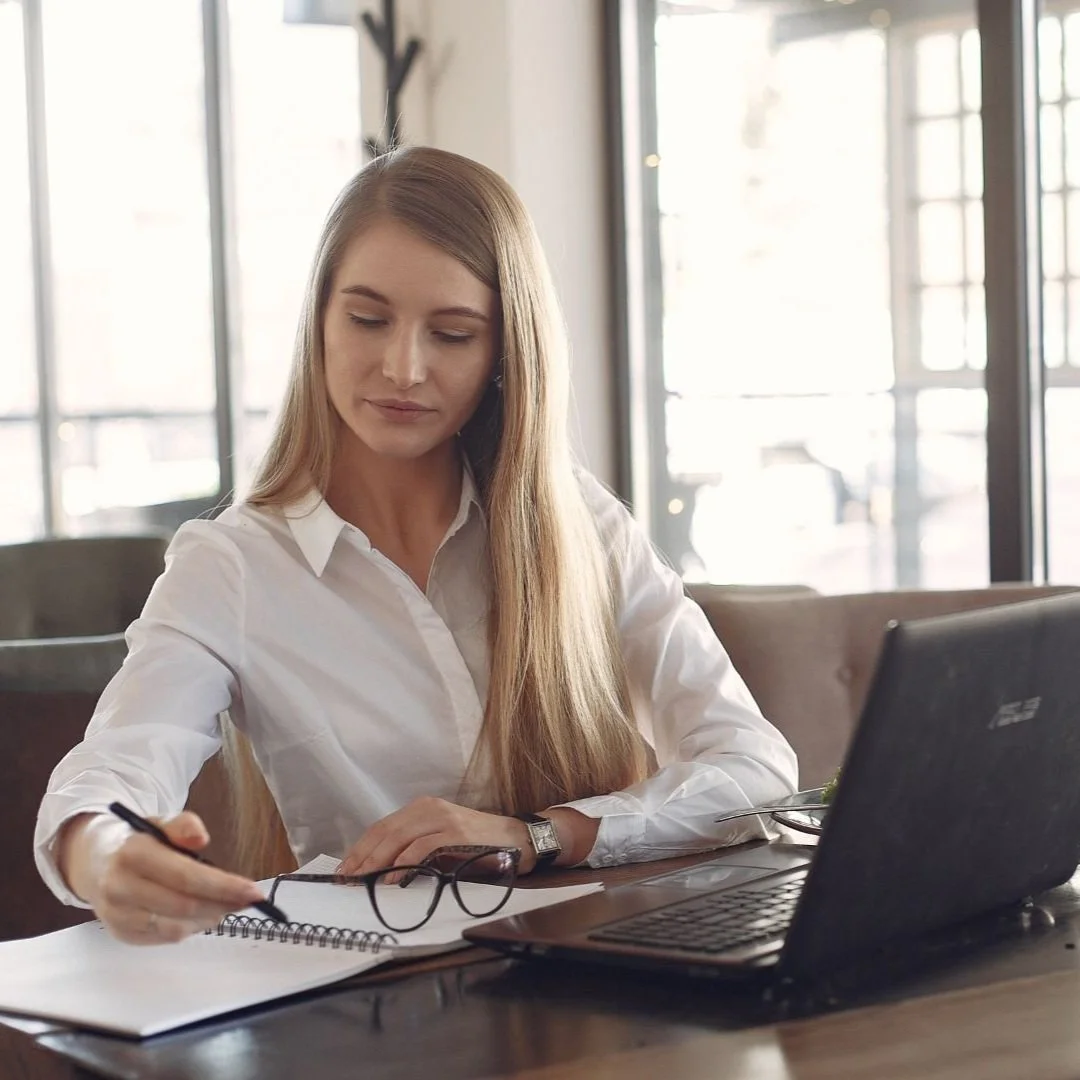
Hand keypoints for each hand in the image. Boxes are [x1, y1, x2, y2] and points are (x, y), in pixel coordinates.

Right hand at [57, 811, 266, 944]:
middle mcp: (120, 888)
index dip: (223, 887)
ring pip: (175, 928)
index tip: (253, 891)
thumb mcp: (159, 822)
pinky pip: (163, 939)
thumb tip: (201, 838)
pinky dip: (189, 929)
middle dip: (223, 904)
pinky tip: (201, 915)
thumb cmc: (138, 841)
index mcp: (133, 854)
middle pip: (183, 906)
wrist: (95, 861)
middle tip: (248, 900)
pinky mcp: (120, 934)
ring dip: (208, 919)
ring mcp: (117, 915)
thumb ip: (183, 825)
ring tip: (226, 906)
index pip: (186, 877)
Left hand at [339, 797, 536, 876]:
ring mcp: (443, 819)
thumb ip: (414, 849)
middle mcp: (429, 808)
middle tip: (346, 880)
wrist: (517, 839)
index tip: (344, 871)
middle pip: (384, 831)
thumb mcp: (440, 842)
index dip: (360, 849)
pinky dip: (403, 864)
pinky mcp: (455, 833)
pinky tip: (392, 879)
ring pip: (398, 838)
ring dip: (376, 862)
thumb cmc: (477, 845)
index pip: (381, 828)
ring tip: (363, 881)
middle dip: (362, 857)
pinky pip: (421, 848)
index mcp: (422, 808)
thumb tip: (381, 872)